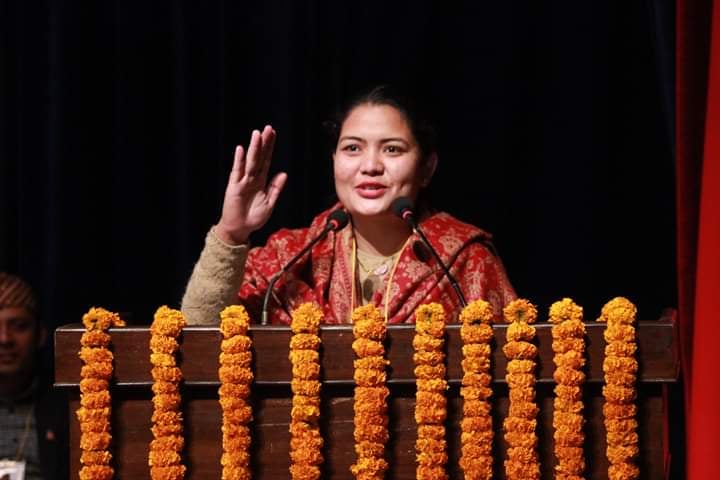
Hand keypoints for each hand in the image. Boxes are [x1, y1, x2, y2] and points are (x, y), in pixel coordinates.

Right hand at [215, 125, 287, 244]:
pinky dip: (239, 161)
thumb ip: (276, 188)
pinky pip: (237, 172)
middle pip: (259, 157)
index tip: (273, 134)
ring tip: (257, 134)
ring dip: (253, 148)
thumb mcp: (270, 203)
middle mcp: (252, 178)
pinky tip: (241, 150)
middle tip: (268, 128)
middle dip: (263, 143)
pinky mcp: (233, 187)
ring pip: (250, 162)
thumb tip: (284, 173)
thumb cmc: (254, 217)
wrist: (240, 229)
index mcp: (262, 181)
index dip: (270, 148)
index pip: (267, 160)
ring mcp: (242, 181)